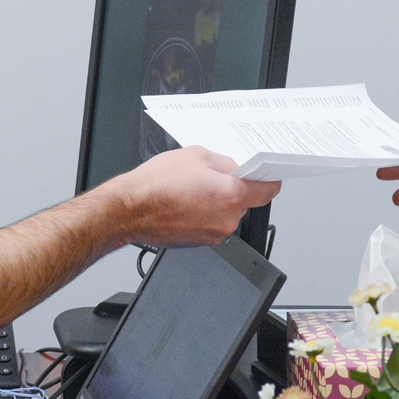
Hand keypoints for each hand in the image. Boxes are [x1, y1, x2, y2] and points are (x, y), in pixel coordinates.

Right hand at [107, 146, 281, 248]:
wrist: (129, 210)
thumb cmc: (156, 184)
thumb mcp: (196, 155)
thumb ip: (225, 162)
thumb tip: (235, 168)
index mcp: (232, 195)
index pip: (267, 191)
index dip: (269, 181)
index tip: (268, 176)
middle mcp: (227, 220)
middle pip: (245, 202)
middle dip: (233, 188)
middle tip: (212, 176)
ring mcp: (214, 234)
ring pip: (226, 213)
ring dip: (216, 201)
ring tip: (191, 189)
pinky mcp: (200, 243)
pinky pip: (211, 224)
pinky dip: (204, 213)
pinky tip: (185, 202)